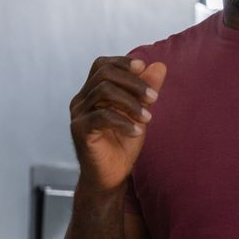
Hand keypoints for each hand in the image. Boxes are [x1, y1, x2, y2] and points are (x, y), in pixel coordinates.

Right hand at [69, 57, 166, 191]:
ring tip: (148, 118)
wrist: (111, 176)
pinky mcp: (79, 130)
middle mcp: (81, 100)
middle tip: (154, 98)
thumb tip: (159, 65)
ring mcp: (78, 114)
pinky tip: (136, 131)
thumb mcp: (139, 113)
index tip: (143, 68)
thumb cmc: (123, 143)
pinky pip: (101, 116)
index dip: (122, 62)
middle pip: (104, 74)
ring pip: (103, 91)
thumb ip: (146, 90)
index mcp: (92, 92)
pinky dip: (123, 121)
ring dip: (131, 102)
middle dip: (133, 82)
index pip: (102, 65)